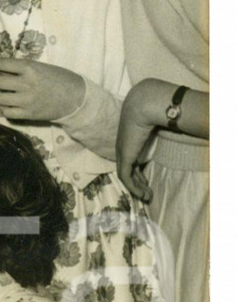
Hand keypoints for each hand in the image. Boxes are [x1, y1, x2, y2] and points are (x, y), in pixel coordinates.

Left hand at [0, 58, 84, 122]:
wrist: (76, 98)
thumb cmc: (60, 79)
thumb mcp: (41, 67)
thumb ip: (23, 68)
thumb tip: (2, 69)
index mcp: (30, 68)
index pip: (2, 63)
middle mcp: (26, 84)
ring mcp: (26, 101)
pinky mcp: (28, 114)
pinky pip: (6, 112)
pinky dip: (3, 107)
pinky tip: (6, 104)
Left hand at [116, 80, 161, 202]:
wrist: (144, 105)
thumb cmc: (154, 110)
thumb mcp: (158, 122)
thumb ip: (164, 126)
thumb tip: (179, 124)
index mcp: (129, 139)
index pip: (131, 160)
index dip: (138, 172)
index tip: (147, 181)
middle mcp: (123, 147)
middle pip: (128, 169)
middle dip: (138, 182)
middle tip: (147, 193)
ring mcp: (122, 152)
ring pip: (126, 176)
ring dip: (137, 188)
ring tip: (147, 197)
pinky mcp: (125, 156)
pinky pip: (126, 177)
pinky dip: (134, 187)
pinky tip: (142, 194)